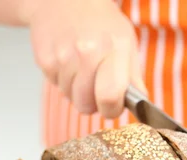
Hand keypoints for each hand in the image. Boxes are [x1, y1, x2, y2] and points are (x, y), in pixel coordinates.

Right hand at [28, 0, 145, 117]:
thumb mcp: (125, 41)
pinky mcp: (45, 60)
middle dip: (92, 102)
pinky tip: (67, 60)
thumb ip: (133, 76)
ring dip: (76, 90)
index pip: (111, 96)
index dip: (112, 109)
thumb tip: (141, 104)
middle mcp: (87, 52)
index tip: (112, 106)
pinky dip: (63, 80)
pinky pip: (56, 86)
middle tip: (95, 85)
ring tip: (80, 67)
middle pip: (86, 105)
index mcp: (114, 48)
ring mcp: (63, 57)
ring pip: (70, 98)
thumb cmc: (100, 22)